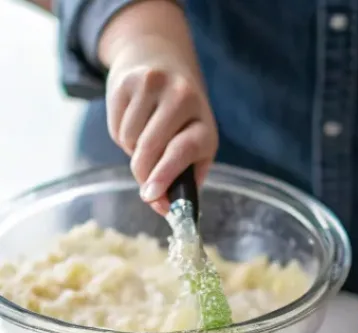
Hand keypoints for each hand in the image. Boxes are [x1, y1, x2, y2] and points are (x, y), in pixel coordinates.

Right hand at [99, 0, 216, 214]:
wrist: (162, 63)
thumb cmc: (184, 120)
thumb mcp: (197, 145)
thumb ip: (185, 177)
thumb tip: (163, 207)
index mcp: (204, 121)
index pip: (180, 151)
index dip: (164, 176)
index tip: (151, 196)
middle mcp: (180, 98)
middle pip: (150, 148)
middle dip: (144, 174)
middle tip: (146, 189)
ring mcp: (151, 85)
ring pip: (130, 140)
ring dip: (133, 153)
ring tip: (146, 143)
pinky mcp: (126, 81)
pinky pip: (116, 127)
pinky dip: (122, 137)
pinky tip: (135, 126)